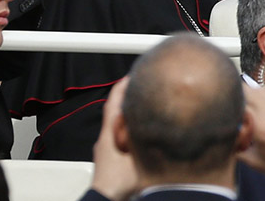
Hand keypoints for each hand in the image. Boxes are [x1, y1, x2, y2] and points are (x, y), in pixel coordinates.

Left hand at [90, 78, 138, 200]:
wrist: (104, 200)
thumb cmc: (117, 183)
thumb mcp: (139, 156)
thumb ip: (147, 138)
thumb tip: (160, 123)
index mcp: (109, 134)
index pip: (113, 102)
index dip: (122, 87)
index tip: (131, 76)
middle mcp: (104, 139)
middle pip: (115, 112)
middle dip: (128, 100)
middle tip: (141, 91)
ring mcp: (105, 150)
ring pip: (116, 127)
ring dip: (128, 118)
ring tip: (143, 113)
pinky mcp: (108, 161)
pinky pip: (117, 139)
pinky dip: (127, 133)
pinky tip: (138, 138)